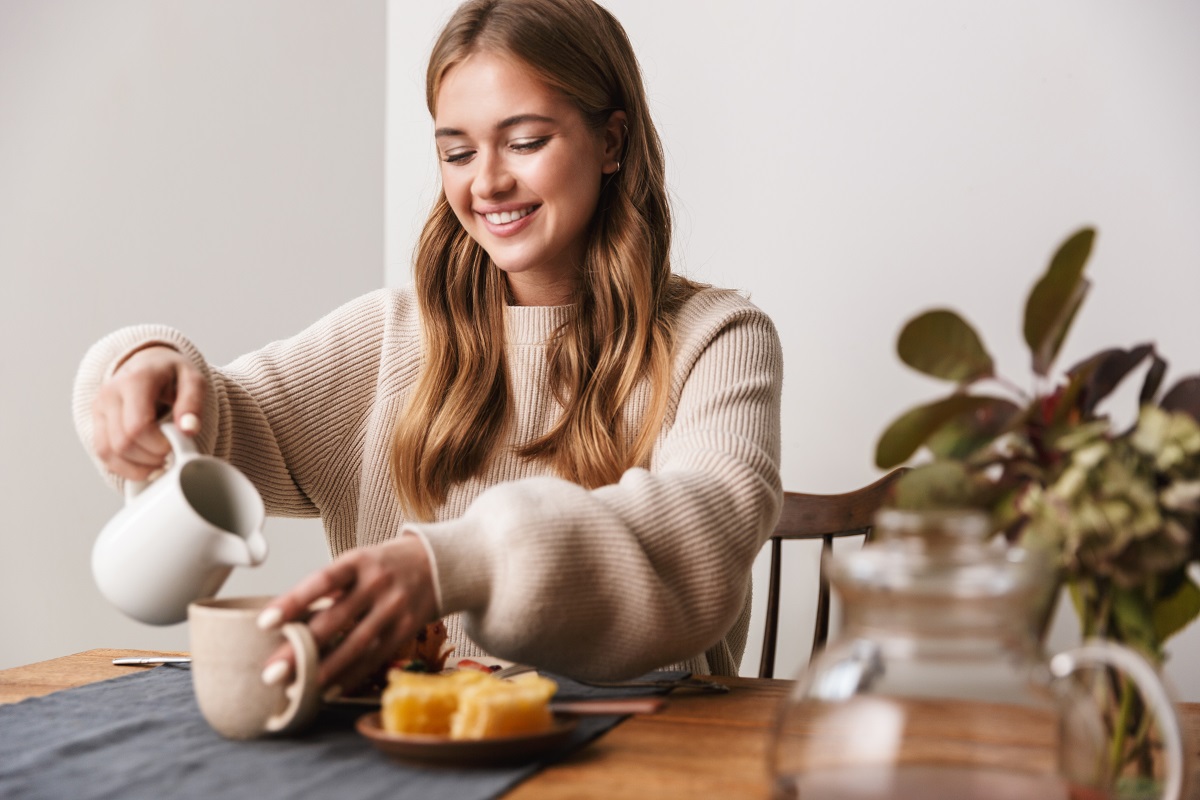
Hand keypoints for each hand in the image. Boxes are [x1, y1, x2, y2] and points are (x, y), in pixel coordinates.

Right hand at [92, 346, 205, 479]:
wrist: (149, 362)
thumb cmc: (172, 373)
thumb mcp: (192, 378)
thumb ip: (193, 403)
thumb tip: (188, 431)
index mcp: (135, 381)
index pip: (138, 426)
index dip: (158, 445)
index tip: (176, 445)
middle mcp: (111, 393)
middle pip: (122, 442)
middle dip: (150, 458)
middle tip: (170, 455)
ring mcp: (99, 408)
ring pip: (108, 451)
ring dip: (136, 467)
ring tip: (160, 463)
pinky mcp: (96, 421)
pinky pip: (103, 452)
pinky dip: (123, 466)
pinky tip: (144, 466)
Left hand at [258, 535, 437, 696]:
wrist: (439, 563)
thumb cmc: (385, 564)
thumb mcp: (358, 562)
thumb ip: (329, 588)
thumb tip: (286, 622)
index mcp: (358, 561)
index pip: (321, 581)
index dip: (292, 602)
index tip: (265, 623)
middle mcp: (377, 584)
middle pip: (334, 620)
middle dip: (300, 649)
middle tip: (270, 673)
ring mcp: (395, 608)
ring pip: (355, 645)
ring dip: (323, 670)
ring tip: (295, 687)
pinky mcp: (407, 629)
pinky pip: (375, 657)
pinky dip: (350, 676)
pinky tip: (328, 690)